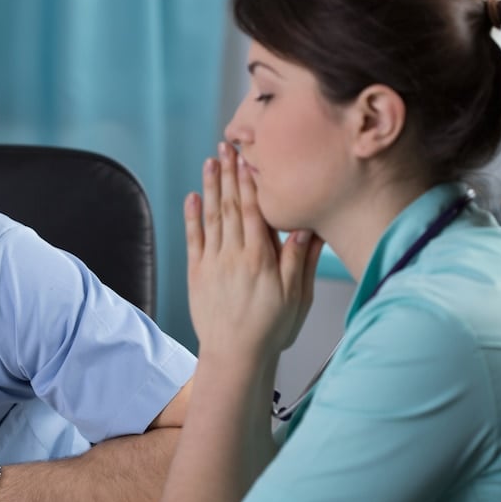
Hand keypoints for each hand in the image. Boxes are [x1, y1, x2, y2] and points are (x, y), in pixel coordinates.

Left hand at [185, 142, 323, 360]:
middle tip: (227, 146)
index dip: (250, 181)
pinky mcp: (197, 274)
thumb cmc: (271, 328)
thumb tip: (307, 227)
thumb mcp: (297, 296)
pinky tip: (193, 197)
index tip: (249, 157)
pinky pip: (194, 239)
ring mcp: (213, 264)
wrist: (235, 355)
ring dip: (211, 187)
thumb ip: (300, 260)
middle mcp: (233, 256)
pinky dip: (192, 217)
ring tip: (211, 161)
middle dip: (229, 174)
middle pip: (231, 206)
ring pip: (212, 217)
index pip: (254, 211)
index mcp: (260, 258)